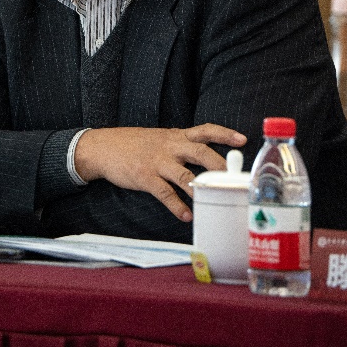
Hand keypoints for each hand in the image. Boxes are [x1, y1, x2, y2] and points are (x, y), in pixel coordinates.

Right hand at [74, 124, 246, 221]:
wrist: (104, 147)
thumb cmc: (136, 144)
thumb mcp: (161, 138)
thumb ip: (182, 145)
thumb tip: (207, 158)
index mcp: (176, 135)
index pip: (205, 130)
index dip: (224, 134)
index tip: (242, 140)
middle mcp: (170, 146)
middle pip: (199, 152)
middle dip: (218, 165)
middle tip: (233, 177)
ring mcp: (157, 161)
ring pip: (184, 174)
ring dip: (200, 189)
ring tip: (214, 200)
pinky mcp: (145, 177)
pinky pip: (164, 193)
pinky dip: (176, 206)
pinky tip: (186, 215)